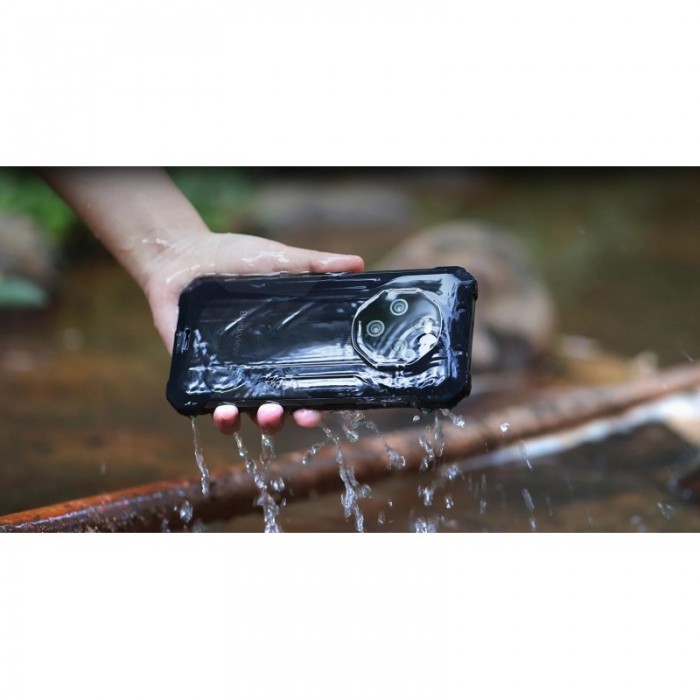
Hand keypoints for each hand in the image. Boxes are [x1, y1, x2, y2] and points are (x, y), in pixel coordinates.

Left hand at [142, 230, 364, 433]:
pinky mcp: (194, 372)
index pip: (307, 382)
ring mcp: (226, 372)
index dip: (320, 400)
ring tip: (264, 414)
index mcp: (283, 345)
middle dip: (291, 417)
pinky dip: (216, 414)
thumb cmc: (233, 258)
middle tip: (300, 415)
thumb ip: (314, 265)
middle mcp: (258, 366)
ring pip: (245, 413)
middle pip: (279, 407)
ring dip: (257, 422)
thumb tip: (358, 263)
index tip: (330, 408)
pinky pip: (206, 404)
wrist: (181, 252)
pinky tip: (222, 410)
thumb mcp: (278, 260)